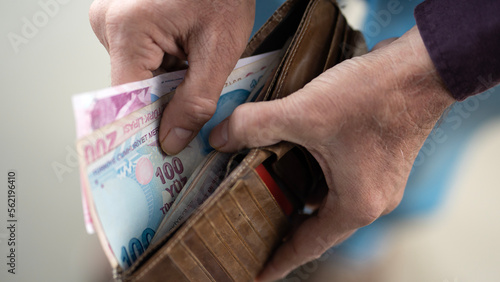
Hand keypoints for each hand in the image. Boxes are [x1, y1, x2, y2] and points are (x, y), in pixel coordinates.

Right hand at [89, 0, 254, 153]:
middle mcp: (109, 22)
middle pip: (132, 88)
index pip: (126, 99)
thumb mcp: (218, 50)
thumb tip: (171, 139)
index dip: (145, 128)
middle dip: (164, 102)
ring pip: (137, 74)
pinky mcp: (124, 18)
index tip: (158, 152)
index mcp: (128, 29)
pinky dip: (164, 65)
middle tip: (192, 108)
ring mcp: (114, 18)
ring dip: (167, 82)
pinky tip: (185, 56)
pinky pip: (139, 56)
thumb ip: (195, 102)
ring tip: (194, 66)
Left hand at [209, 26, 454, 280]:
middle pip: (317, 227)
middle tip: (251, 228)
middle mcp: (371, 201)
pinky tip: (293, 159)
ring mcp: (380, 182)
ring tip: (264, 193)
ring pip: (328, 201)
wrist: (422, 67)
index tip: (257, 274)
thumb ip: (255, 125)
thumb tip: (219, 137)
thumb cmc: (374, 96)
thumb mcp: (304, 111)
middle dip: (284, 228)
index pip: (307, 246)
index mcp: (354, 205)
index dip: (279, 261)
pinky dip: (314, 177)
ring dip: (299, 198)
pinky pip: (339, 182)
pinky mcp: (380, 161)